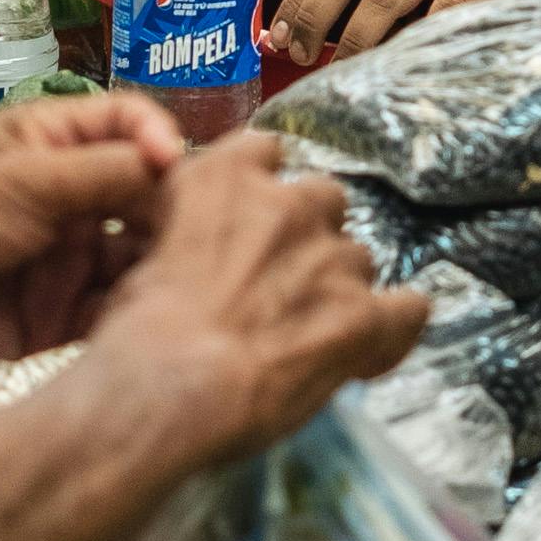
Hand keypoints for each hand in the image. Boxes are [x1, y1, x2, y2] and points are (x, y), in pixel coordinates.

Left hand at [0, 87, 184, 374]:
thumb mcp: (31, 182)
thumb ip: (108, 173)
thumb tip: (179, 163)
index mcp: (55, 143)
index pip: (130, 125)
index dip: (159, 140)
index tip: (171, 164)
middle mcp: (69, 196)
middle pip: (145, 193)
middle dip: (174, 208)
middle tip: (202, 231)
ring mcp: (67, 256)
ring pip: (138, 253)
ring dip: (163, 261)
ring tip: (191, 275)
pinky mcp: (60, 315)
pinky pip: (115, 308)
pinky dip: (138, 309)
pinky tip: (162, 314)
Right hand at [100, 131, 425, 454]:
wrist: (163, 390)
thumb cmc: (133, 337)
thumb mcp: (138, 257)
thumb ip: (183, 233)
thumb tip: (195, 255)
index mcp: (224, 179)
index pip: (264, 151)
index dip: (263, 189)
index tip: (251, 221)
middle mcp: (287, 204)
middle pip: (323, 200)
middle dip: (307, 236)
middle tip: (275, 285)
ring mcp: (331, 259)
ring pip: (358, 258)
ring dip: (338, 287)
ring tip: (306, 334)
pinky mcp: (361, 316)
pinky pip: (408, 309)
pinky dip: (392, 329)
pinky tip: (367, 354)